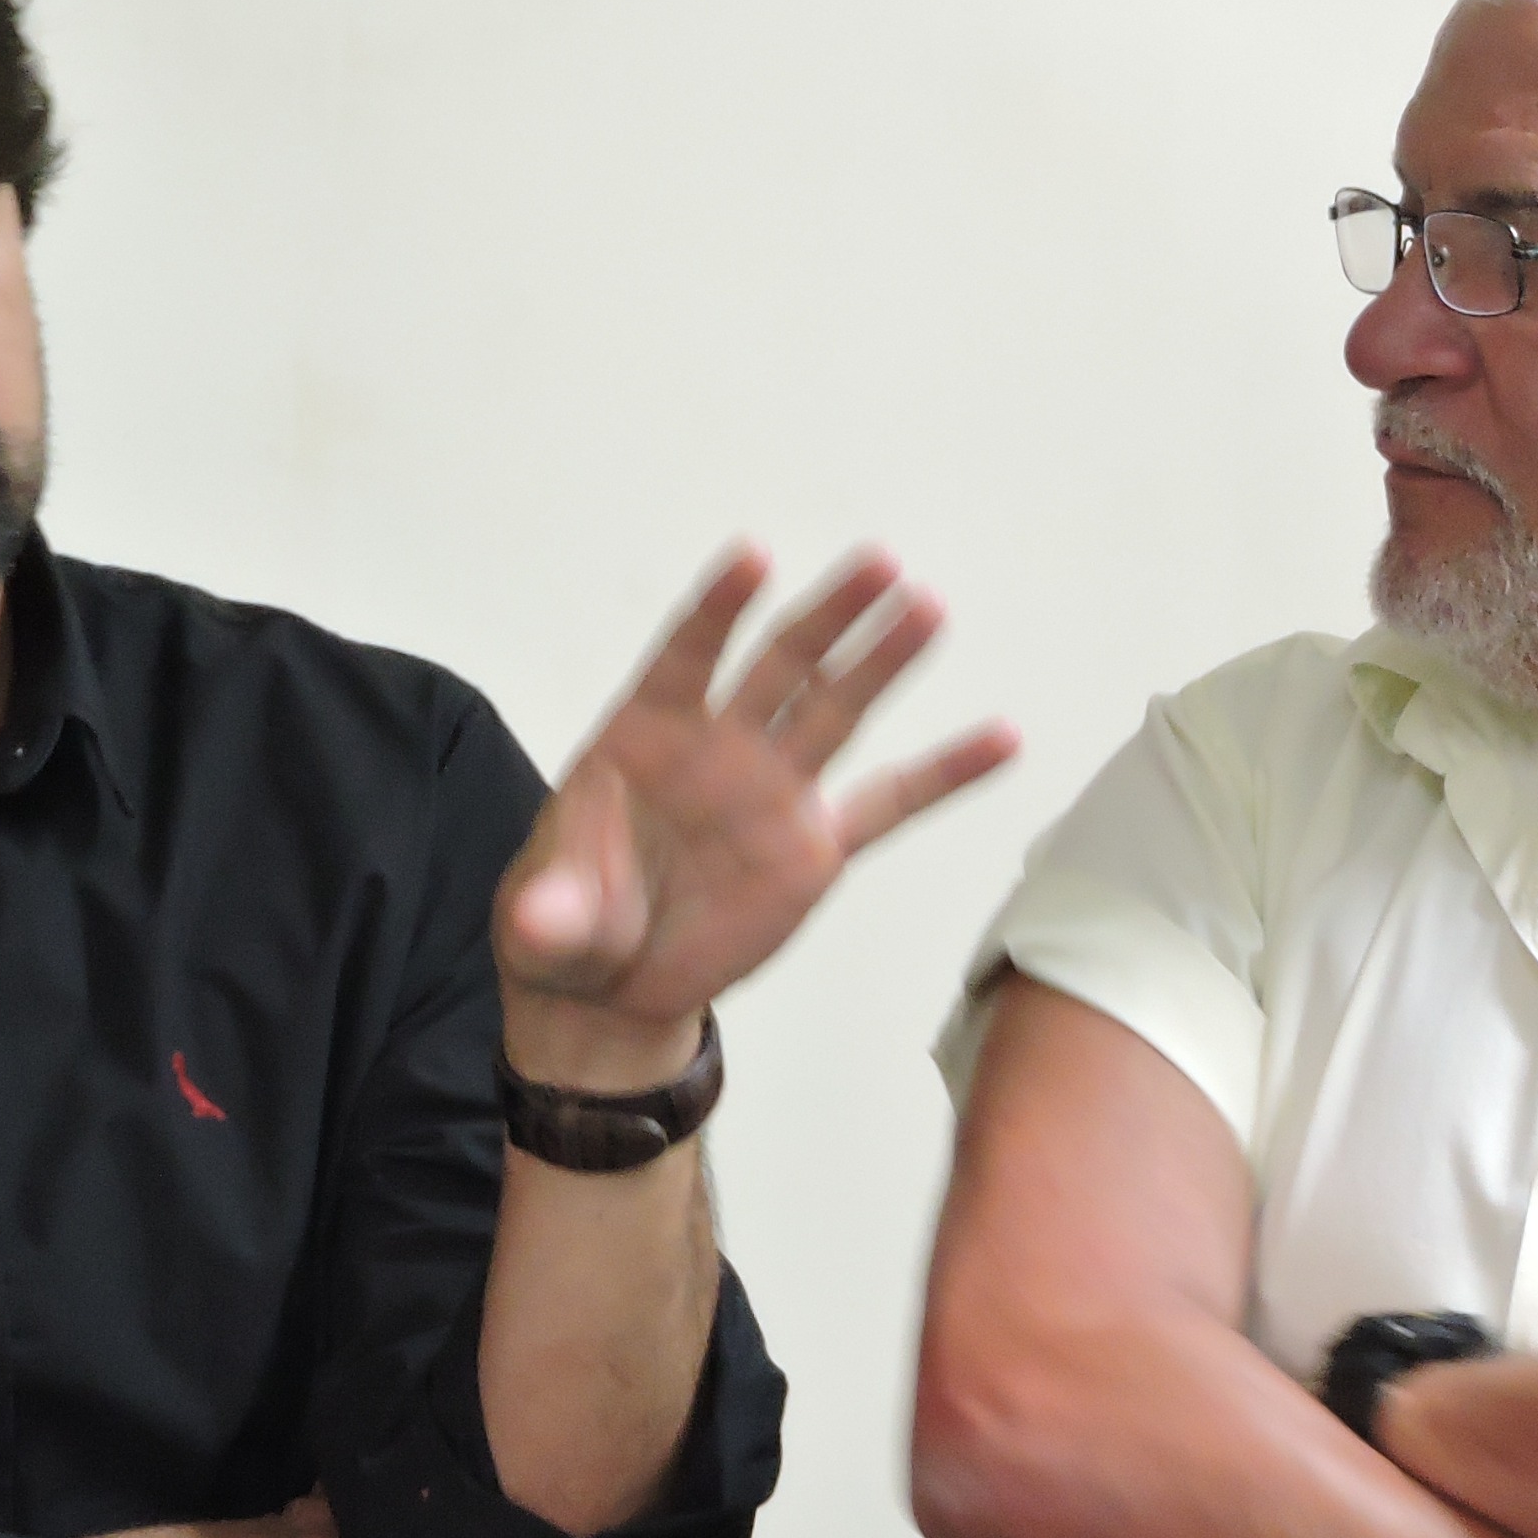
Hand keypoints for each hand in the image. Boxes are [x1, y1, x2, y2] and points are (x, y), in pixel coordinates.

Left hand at [498, 548, 1014, 1085]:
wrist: (610, 983)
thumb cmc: (567, 925)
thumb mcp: (544, 921)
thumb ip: (549, 912)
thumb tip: (535, 925)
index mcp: (642, 736)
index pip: (684, 656)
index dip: (717, 608)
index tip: (756, 554)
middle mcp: (715, 748)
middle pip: (779, 666)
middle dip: (826, 615)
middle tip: (879, 561)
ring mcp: (772, 793)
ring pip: (836, 711)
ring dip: (883, 660)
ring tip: (929, 606)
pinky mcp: (814, 847)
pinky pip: (889, 803)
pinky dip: (944, 773)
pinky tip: (1002, 736)